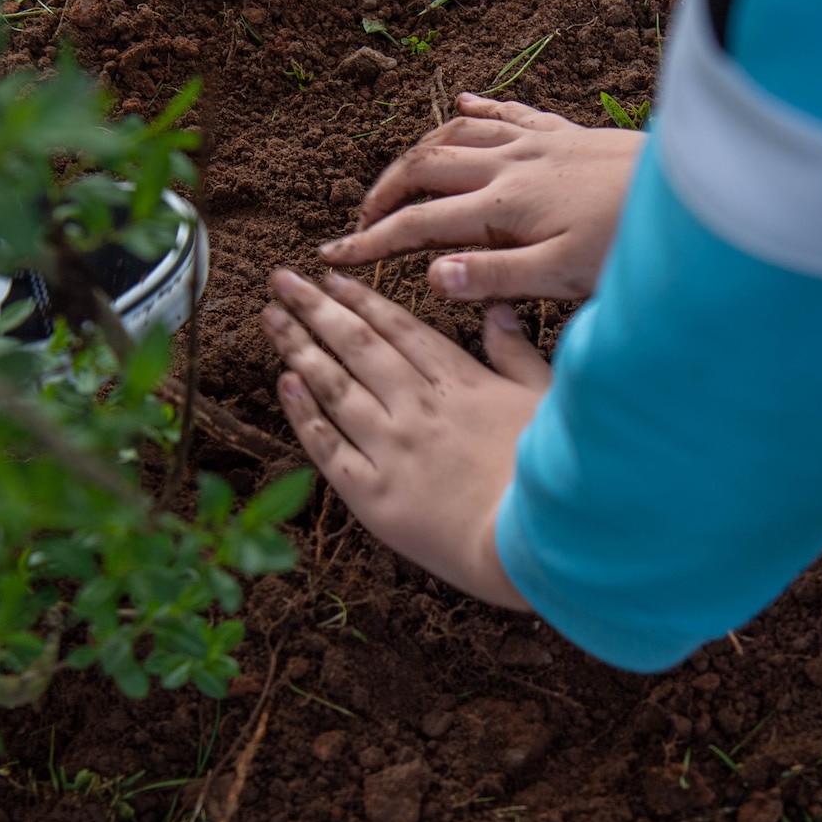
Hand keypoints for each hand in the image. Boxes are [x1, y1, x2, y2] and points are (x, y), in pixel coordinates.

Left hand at [261, 268, 548, 609]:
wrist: (534, 544)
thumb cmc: (551, 475)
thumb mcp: (546, 401)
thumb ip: (517, 354)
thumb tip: (497, 311)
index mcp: (460, 382)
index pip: (398, 329)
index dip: (361, 299)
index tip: (331, 277)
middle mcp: (417, 407)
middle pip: (357, 346)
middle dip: (315, 307)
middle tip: (282, 280)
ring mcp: (391, 449)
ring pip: (334, 387)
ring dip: (299, 349)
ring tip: (270, 319)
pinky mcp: (373, 495)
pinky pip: (328, 446)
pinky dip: (303, 413)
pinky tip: (283, 384)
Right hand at [318, 92, 643, 302]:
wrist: (690, 193)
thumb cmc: (629, 242)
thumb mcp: (562, 276)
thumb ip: (494, 276)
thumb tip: (431, 276)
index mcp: (502, 207)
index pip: (419, 224)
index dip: (372, 241)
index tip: (334, 255)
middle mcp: (510, 165)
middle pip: (424, 169)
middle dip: (383, 193)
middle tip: (360, 220)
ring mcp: (536, 143)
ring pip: (456, 136)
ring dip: (417, 154)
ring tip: (395, 177)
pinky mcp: (565, 132)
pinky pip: (506, 113)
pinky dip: (475, 111)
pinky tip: (458, 106)